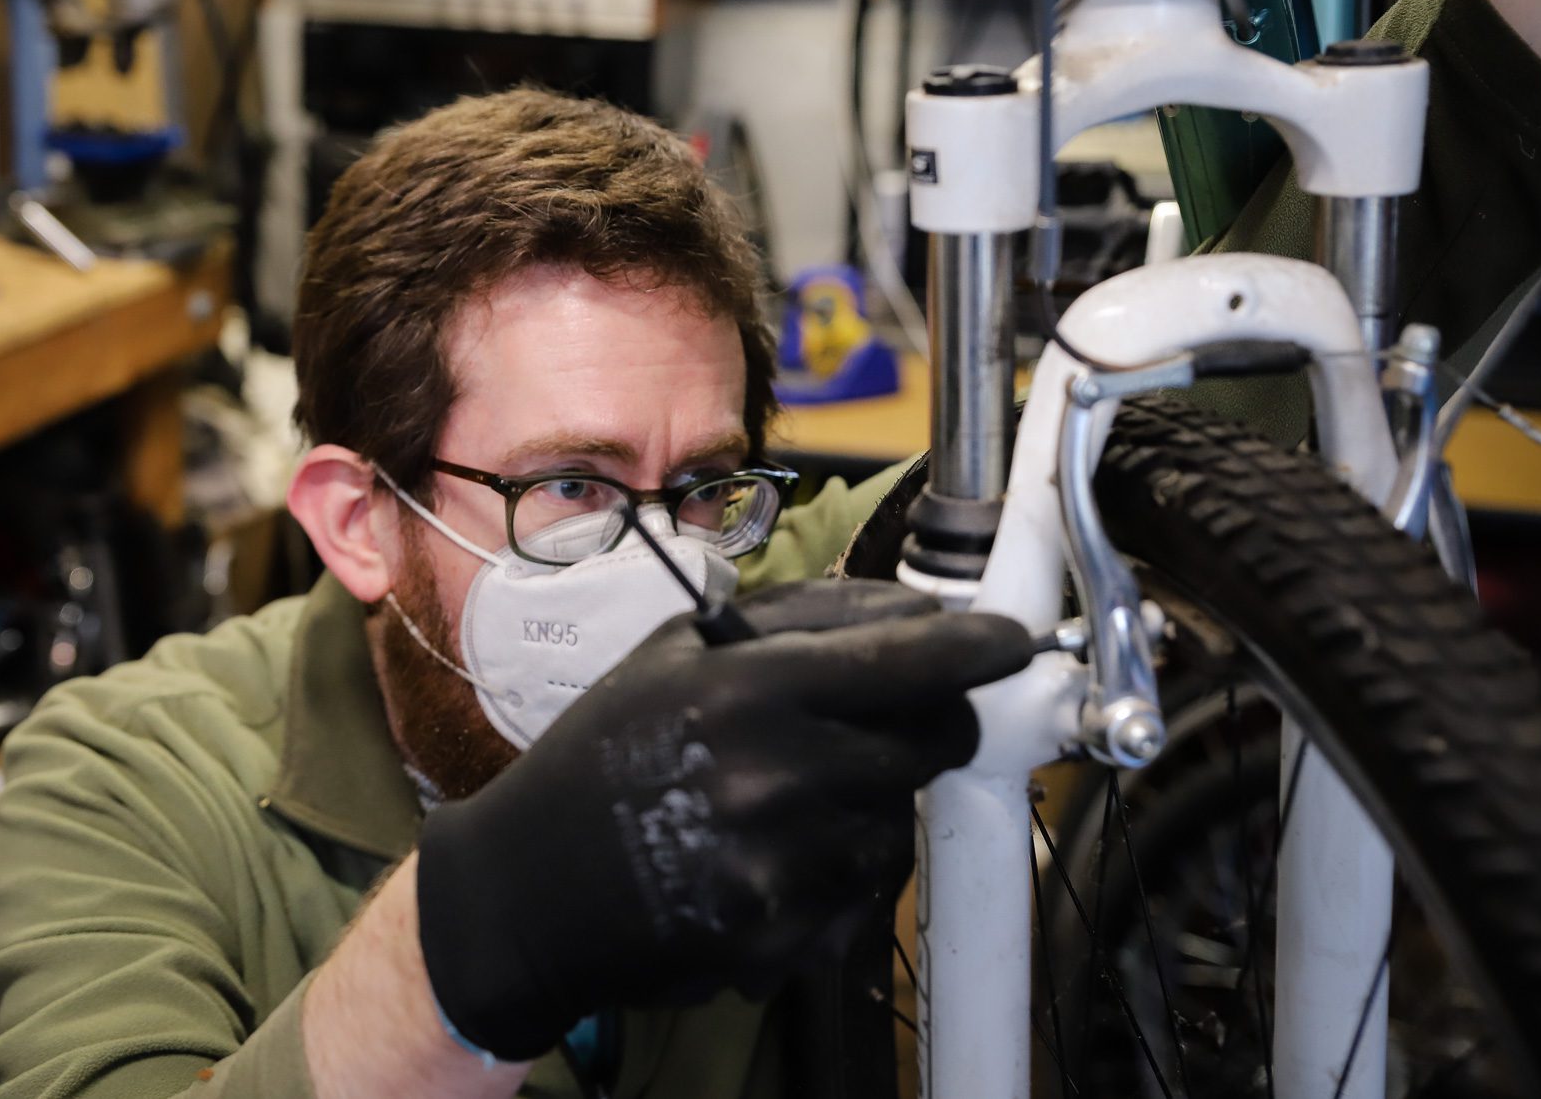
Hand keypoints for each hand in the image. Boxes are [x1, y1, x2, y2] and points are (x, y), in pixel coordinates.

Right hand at [415, 578, 1032, 1060]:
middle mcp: (776, 772)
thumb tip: (912, 606)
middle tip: (889, 719)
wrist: (528, 888)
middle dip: (930, 722)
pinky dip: (836, 873)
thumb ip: (797, 616)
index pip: (910, 658)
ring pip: (901, 820)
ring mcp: (785, 863)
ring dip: (872, 803)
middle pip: (933, 739)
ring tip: (790, 797)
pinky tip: (769, 855)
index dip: (980, 647)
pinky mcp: (785, 934)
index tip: (1012, 642)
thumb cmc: (603, 755)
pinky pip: (861, 894)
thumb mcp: (675, 652)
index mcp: (748, 686)